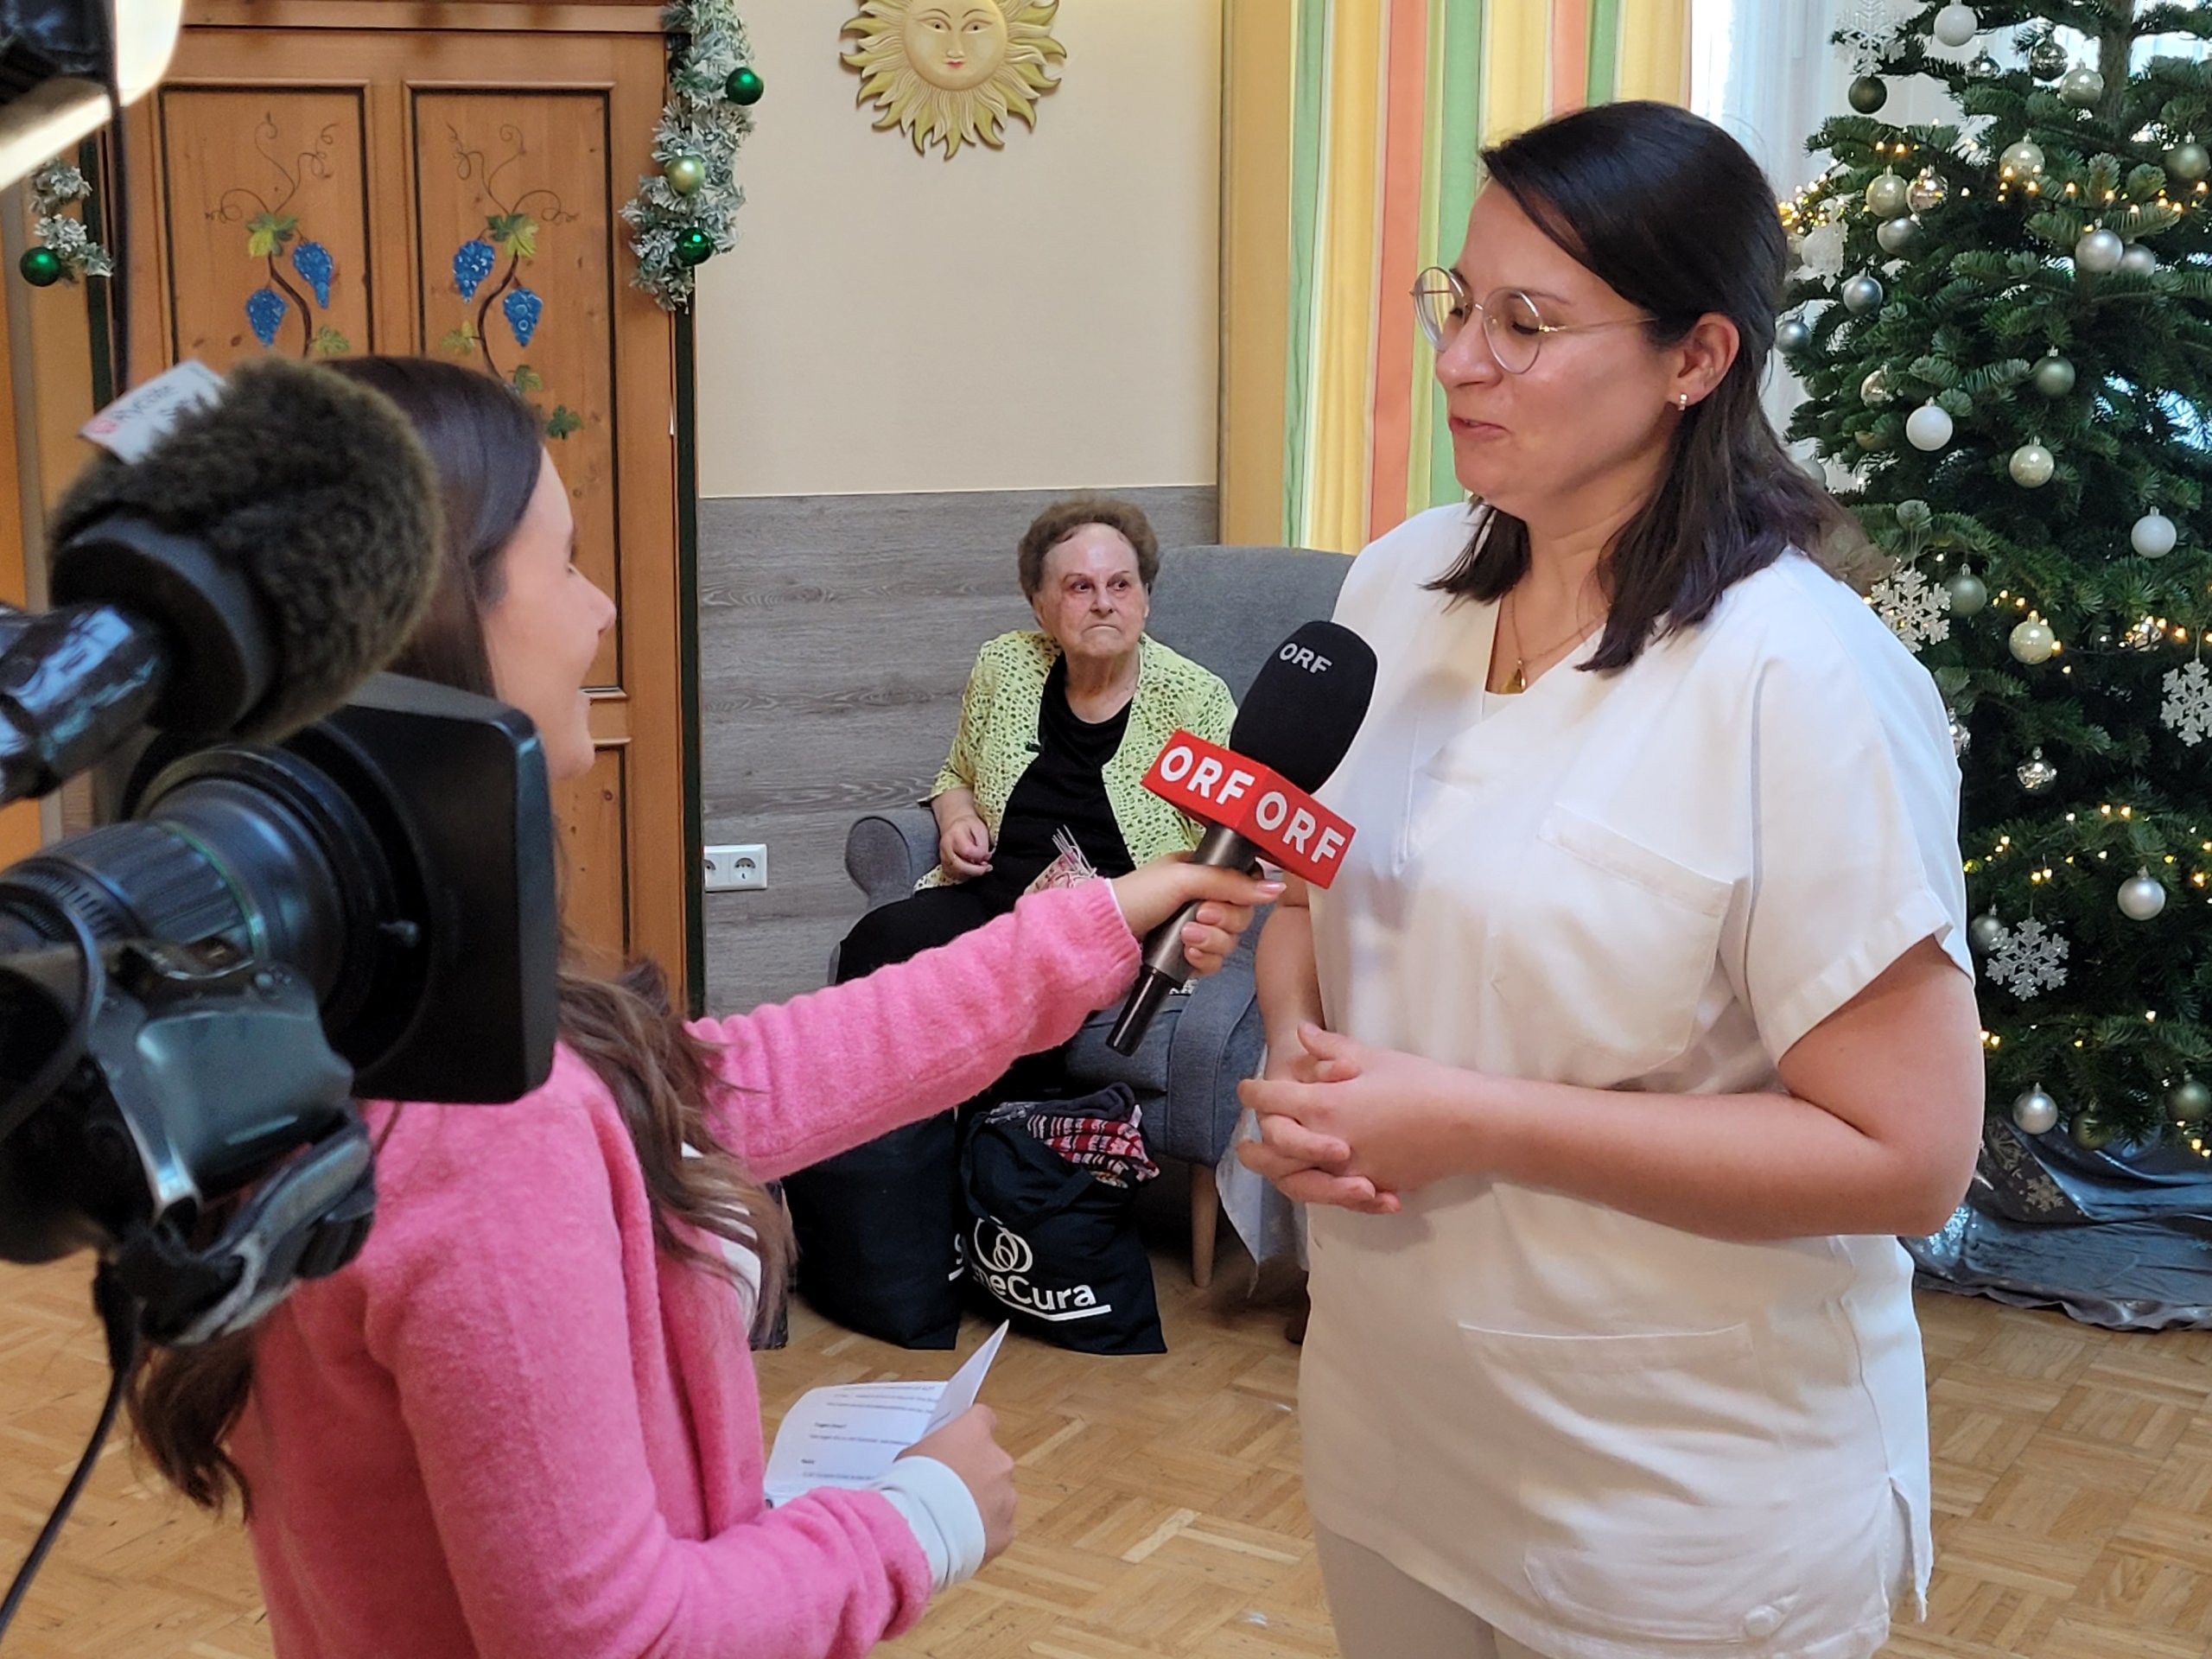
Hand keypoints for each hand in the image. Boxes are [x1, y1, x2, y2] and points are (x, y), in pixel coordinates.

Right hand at [901, 1405, 1015, 1562]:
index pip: (983, 1419)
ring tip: (954, 1521)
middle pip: (993, 1462)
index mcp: (975, 1433)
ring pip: (999, 1497)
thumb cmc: (911, 1485)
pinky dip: (984, 1533)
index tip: (962, 1443)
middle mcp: (998, 1460)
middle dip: (977, 1475)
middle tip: (951, 1491)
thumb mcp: (913, 1455)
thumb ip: (935, 1453)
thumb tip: (937, 1462)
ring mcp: (1006, 1496)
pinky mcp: (1006, 1529)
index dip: (972, 1432)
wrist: (921, 1528)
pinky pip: (998, 1528)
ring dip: (983, 1505)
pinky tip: (962, 1539)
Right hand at [938, 816, 993, 880]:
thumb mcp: (980, 828)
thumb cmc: (969, 826)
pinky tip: (972, 870)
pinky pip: (954, 876)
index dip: (979, 856)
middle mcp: (945, 847)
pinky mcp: (944, 865)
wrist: (954, 824)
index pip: (967, 851)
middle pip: (958, 866)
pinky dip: (965, 876)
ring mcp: (943, 858)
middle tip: (986, 868)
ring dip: (971, 874)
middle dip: (975, 870)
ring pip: (955, 873)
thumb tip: (984, 858)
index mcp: (954, 835)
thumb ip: (983, 844)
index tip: (988, 856)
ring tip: (981, 868)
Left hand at [1108, 855, 1284, 976]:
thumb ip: (1231, 883)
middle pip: (1240, 917)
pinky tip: (1185, 955)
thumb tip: (1273, 887)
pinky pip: (1214, 963)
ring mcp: (1194, 930)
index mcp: (1200, 873)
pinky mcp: (1188, 957)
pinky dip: (1202, 960)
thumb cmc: (1135, 898)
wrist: (1104, 938)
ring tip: (1184, 938)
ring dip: (1210, 942)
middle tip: (1198, 916)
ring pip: (1229, 943)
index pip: (1243, 885)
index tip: (1222, 899)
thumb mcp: (1183, 879)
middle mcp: (1200, 900)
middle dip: (1222, 921)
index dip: (1241, 897)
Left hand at [1237, 1023, 1474, 1212]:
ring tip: (1272, 1169)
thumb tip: (1301, 1033)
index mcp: (1324, 1106)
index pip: (1273, 1101)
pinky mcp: (1373, 1188)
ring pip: (1300, 1181)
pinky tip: (1320, 1180)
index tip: (1248, 1088)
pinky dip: (1325, 1189)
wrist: (1468, 1123)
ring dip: (1280, 1175)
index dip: (1254, 1092)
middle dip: (1255, 1148)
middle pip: (1275, 1152)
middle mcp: (1329, 1143)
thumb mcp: (1372, 1056)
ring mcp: (1350, 1171)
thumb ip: (1329, 1047)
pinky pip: (1338, 1194)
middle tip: (1244, 1143)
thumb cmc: (1422, 1082)